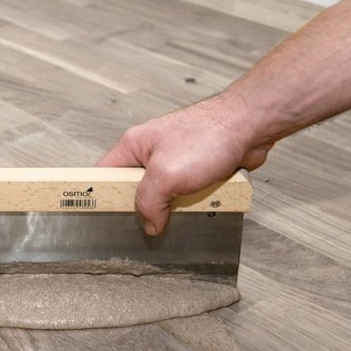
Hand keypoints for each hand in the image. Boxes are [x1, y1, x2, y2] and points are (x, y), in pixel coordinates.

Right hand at [98, 96, 272, 234]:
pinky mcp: (197, 168)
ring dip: (175, 207)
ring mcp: (175, 160)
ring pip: (165, 194)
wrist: (250, 125)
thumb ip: (149, 201)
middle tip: (151, 222)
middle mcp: (152, 151)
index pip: (105, 174)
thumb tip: (149, 224)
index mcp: (134, 145)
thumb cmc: (208, 136)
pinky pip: (188, 193)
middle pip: (136, 189)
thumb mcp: (166, 174)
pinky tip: (204, 205)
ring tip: (185, 211)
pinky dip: (195, 201)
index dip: (100, 195)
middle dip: (146, 207)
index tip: (102, 218)